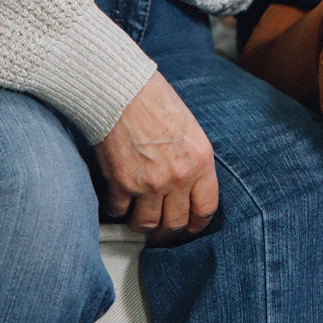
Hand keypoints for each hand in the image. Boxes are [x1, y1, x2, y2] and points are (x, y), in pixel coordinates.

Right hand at [94, 72, 218, 243]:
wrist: (122, 89)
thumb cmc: (154, 100)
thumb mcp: (189, 129)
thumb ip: (192, 161)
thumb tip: (186, 187)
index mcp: (200, 161)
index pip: (206, 209)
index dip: (197, 225)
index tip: (188, 228)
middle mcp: (179, 177)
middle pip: (176, 223)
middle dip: (168, 233)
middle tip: (160, 233)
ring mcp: (150, 183)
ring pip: (147, 224)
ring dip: (141, 225)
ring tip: (136, 219)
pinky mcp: (122, 183)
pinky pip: (119, 210)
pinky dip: (116, 209)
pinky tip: (117, 201)